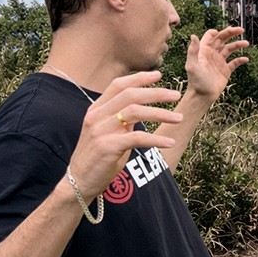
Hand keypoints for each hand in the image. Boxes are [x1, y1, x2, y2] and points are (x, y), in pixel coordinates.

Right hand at [67, 71, 183, 198]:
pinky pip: (137, 138)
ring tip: (178, 118)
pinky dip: (156, 139)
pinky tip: (170, 142)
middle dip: (156, 93)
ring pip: (135, 112)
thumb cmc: (98, 157)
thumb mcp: (108, 132)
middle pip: (130, 95)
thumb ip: (122, 119)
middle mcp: (97, 116)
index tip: (159, 75)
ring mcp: (101, 130)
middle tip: (176, 94)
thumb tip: (144, 109)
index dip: (139, 78)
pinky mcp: (107, 147)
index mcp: (96, 109)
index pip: (118, 85)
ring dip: (161, 113)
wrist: (79, 181)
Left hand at [184, 26, 249, 99]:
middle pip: (222, 40)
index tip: (225, 30)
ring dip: (238, 45)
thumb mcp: (192, 65)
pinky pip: (235, 62)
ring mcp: (219, 62)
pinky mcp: (226, 70)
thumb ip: (193, 50)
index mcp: (204, 50)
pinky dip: (240, 60)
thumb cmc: (196, 81)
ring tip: (246, 43)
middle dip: (231, 34)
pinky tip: (245, 59)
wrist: (202, 96)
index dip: (218, 32)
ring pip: (230, 49)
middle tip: (241, 30)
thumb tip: (193, 36)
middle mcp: (212, 54)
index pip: (211, 36)